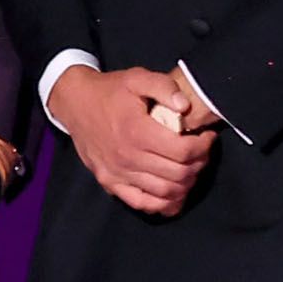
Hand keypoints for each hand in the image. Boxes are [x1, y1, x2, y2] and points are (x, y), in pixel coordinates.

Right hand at [47, 66, 213, 215]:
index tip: (207, 136)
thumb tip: (185, 106)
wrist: (75, 103)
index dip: (203, 146)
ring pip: (164, 192)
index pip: (182, 151)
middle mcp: (128, 156)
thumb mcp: (137, 78)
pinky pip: (142, 203)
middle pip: (178, 174)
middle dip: (198, 164)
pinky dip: (162, 203)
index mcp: (137, 131)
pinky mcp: (110, 182)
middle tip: (202, 152)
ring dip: (186, 183)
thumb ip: (164, 87)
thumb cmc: (110, 90)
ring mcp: (118, 173)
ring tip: (190, 167)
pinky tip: (174, 192)